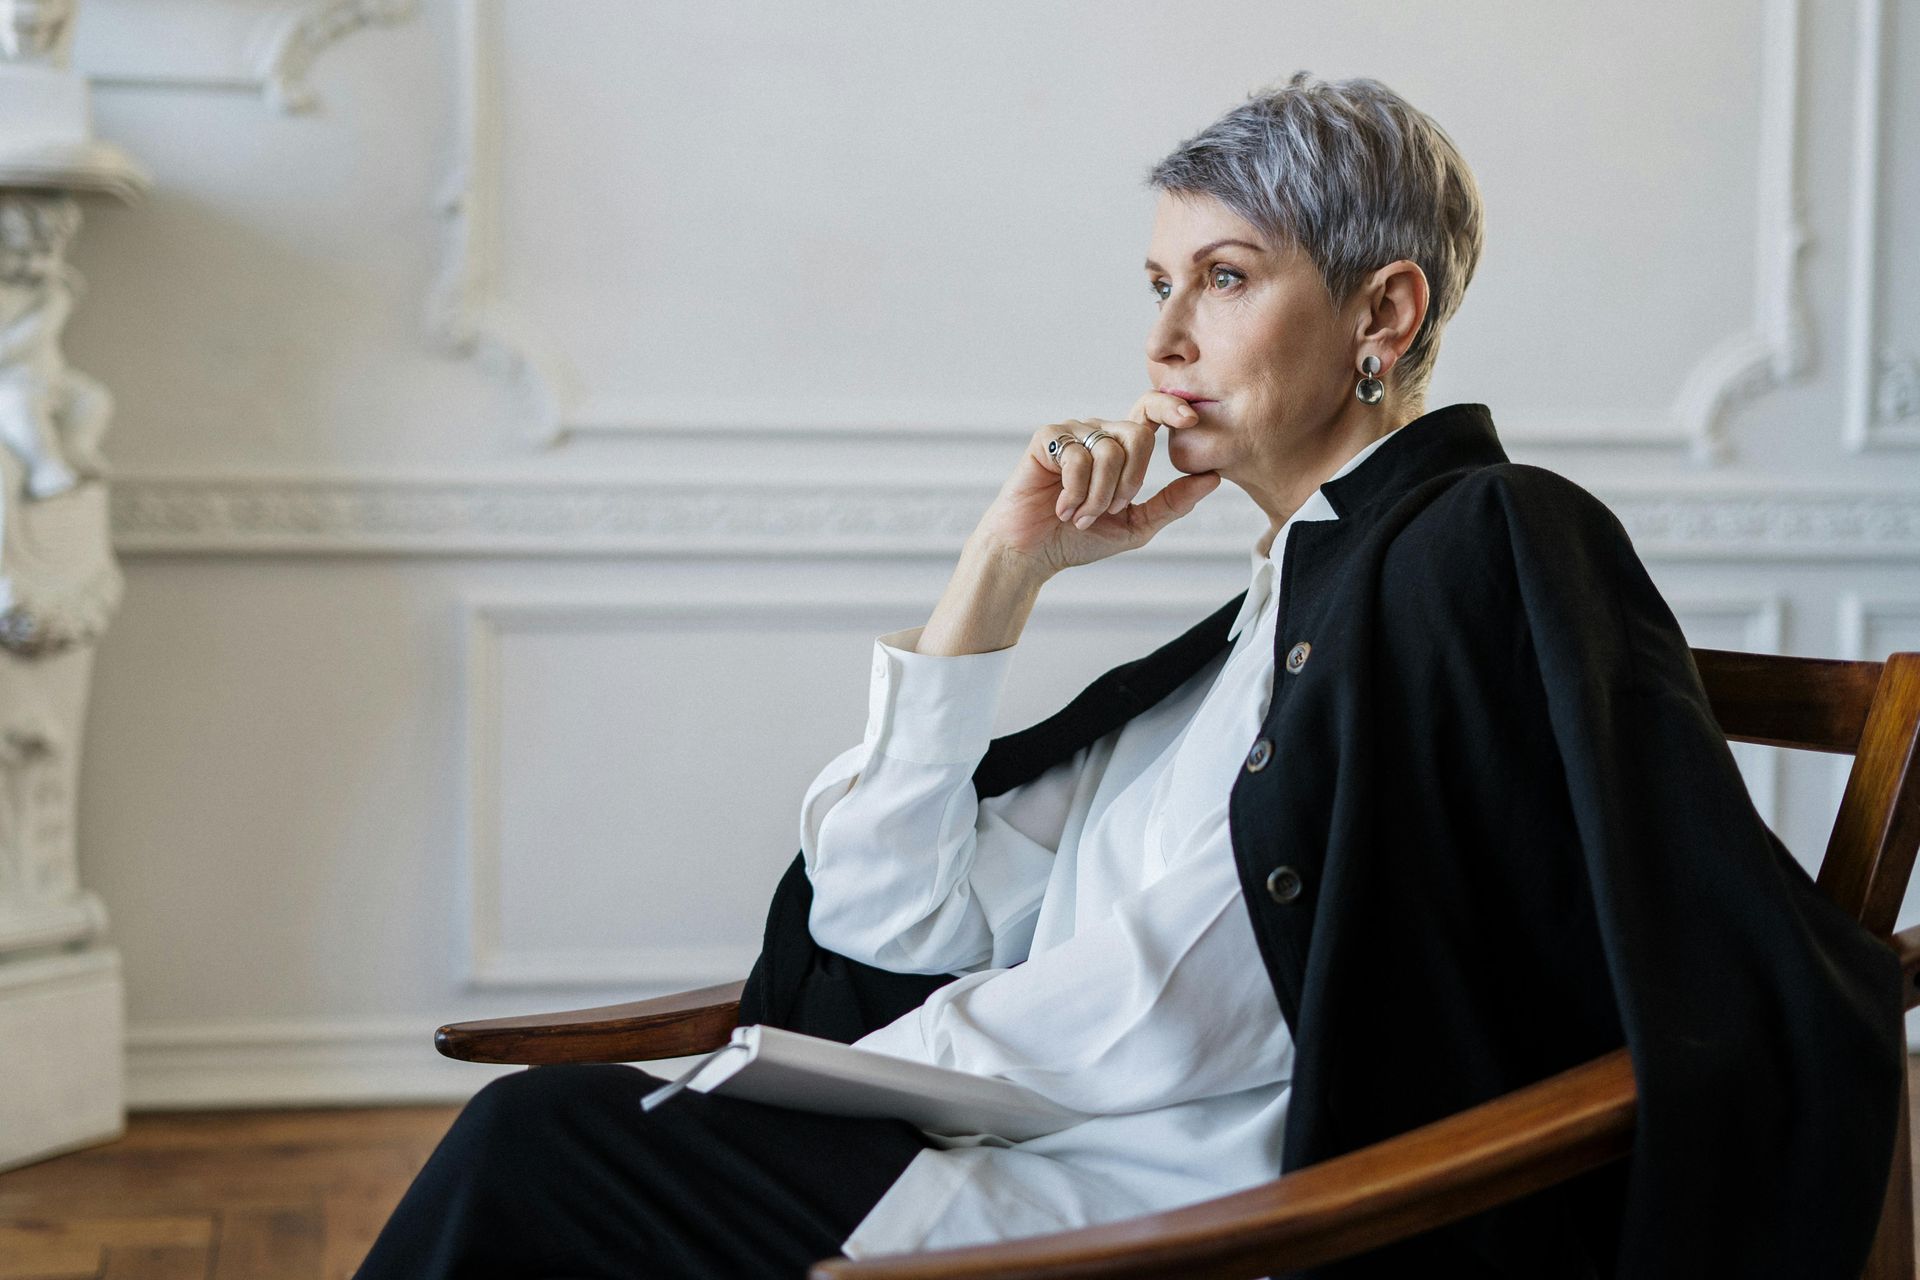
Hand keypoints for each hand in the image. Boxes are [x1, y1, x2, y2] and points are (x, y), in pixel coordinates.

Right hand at [970, 390, 1222, 577]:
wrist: (1032, 553)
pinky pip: (1077, 457)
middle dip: (1130, 481)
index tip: (1190, 421)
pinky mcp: (1047, 439)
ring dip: (1098, 495)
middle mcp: (1099, 433)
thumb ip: (1172, 502)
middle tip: (1110, 509)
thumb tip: (1213, 478)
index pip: (1150, 412)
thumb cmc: (1079, 539)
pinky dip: (1075, 491)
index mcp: (1121, 447)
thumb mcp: (1136, 526)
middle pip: (1138, 435)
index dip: (1171, 407)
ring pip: (1109, 451)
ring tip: (1081, 514)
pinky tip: (1061, 507)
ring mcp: (1072, 433)